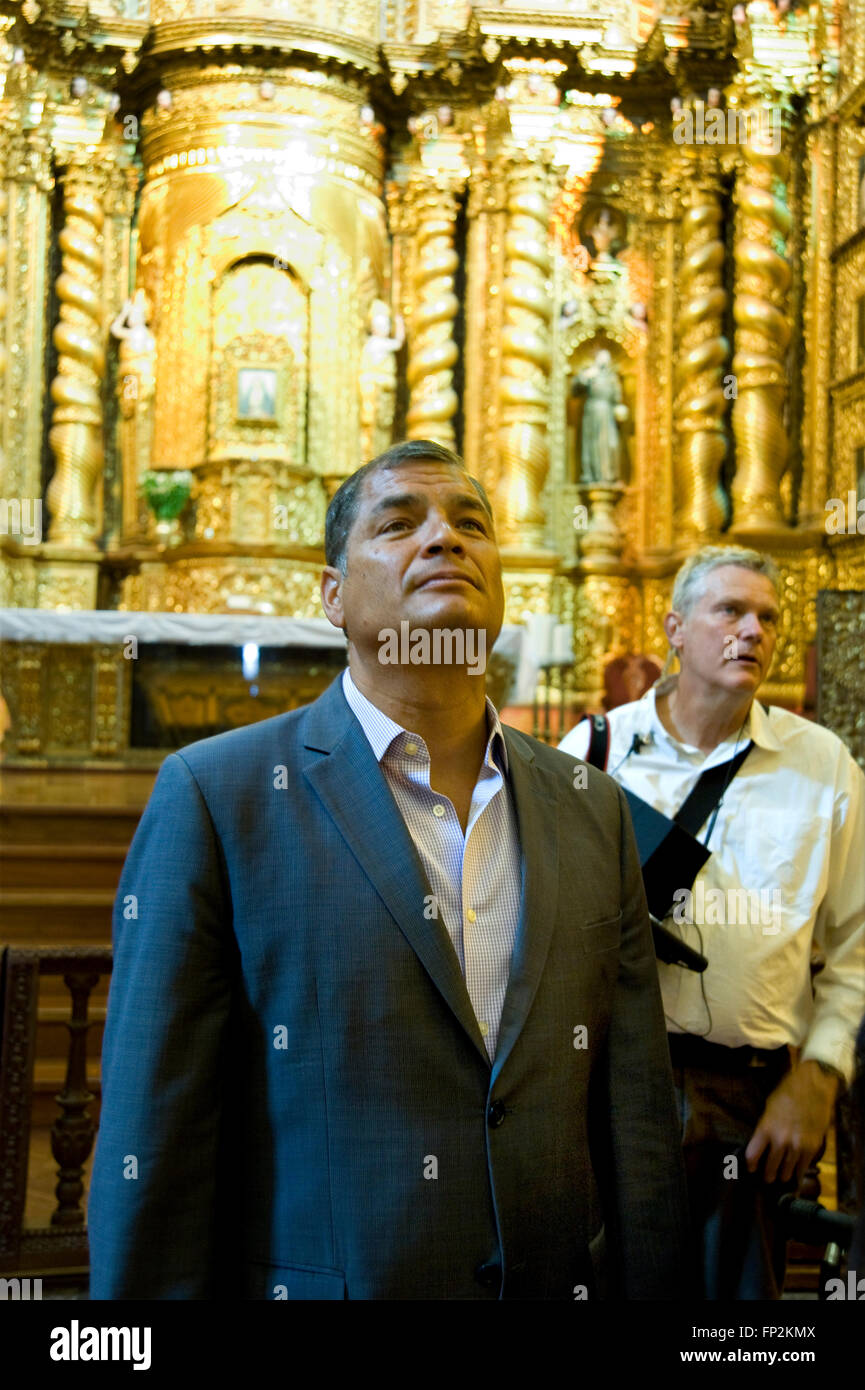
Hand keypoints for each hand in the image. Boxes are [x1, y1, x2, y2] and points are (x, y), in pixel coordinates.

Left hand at [745, 1060, 838, 1187]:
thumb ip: (765, 1127)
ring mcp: (797, 1145)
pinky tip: (797, 1176)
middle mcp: (780, 1140)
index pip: (752, 1155)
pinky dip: (799, 1172)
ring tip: (782, 1178)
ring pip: (787, 1170)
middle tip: (768, 1178)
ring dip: (784, 1175)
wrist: (813, 1088)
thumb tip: (762, 1142)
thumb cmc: (787, 1093)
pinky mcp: (812, 1147)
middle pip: (770, 1167)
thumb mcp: (769, 1108)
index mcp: (765, 1128)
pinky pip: (803, 1166)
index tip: (751, 1168)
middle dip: (768, 1174)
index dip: (751, 1164)